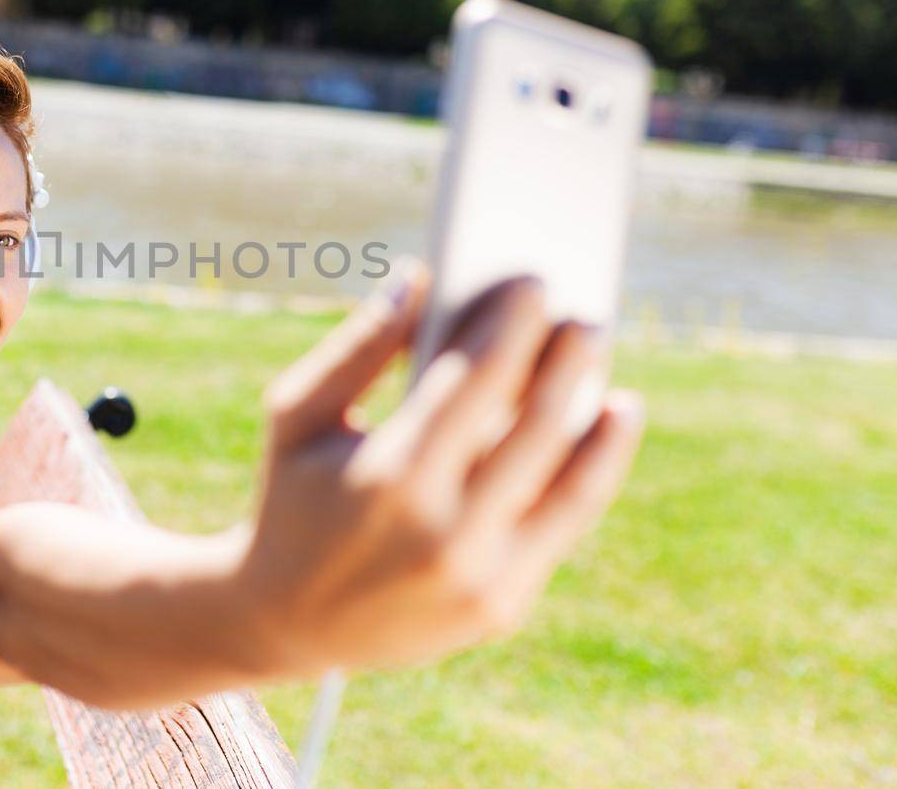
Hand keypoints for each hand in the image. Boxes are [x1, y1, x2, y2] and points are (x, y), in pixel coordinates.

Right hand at [240, 261, 644, 674]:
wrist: (286, 621)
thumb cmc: (293, 494)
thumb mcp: (298, 416)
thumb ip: (358, 345)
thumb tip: (419, 275)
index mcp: (387, 476)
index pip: (476, 381)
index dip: (513, 325)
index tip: (534, 282)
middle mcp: (442, 533)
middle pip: (535, 425)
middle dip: (567, 360)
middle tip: (585, 316)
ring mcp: (479, 578)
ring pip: (569, 480)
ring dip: (598, 413)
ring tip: (603, 363)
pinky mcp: (501, 607)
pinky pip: (564, 523)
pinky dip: (596, 467)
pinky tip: (611, 420)